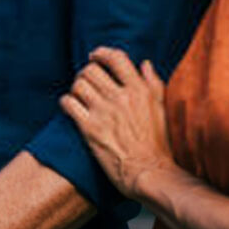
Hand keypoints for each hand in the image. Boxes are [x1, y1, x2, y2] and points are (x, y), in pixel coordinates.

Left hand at [60, 46, 174, 200]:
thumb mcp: (162, 109)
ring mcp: (104, 112)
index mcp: (139, 91)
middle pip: (91, 70)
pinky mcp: (90, 128)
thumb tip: (144, 63)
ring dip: (76, 88)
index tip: (95, 56)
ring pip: (78, 84)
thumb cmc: (160, 146)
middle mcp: (120, 97)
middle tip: (87, 82)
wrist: (152, 175)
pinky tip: (70, 107)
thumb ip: (153, 84)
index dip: (101, 53)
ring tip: (80, 96)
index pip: (116, 58)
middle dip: (86, 73)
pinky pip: (68, 103)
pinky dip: (66, 102)